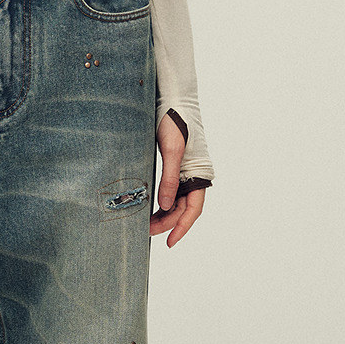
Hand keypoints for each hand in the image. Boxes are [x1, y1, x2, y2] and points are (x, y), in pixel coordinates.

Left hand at [151, 112, 205, 245]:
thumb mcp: (171, 151)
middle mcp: (194, 176)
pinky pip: (170, 189)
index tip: (169, 243)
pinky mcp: (175, 165)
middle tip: (146, 232)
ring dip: (163, 214)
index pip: (193, 210)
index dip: (181, 227)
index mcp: (199, 174)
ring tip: (145, 224)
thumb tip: (165, 206)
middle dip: (167, 223)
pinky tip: (148, 207)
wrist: (172, 100)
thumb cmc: (176, 122)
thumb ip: (170, 179)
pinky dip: (160, 200)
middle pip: (183, 209)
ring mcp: (185, 171)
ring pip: (176, 201)